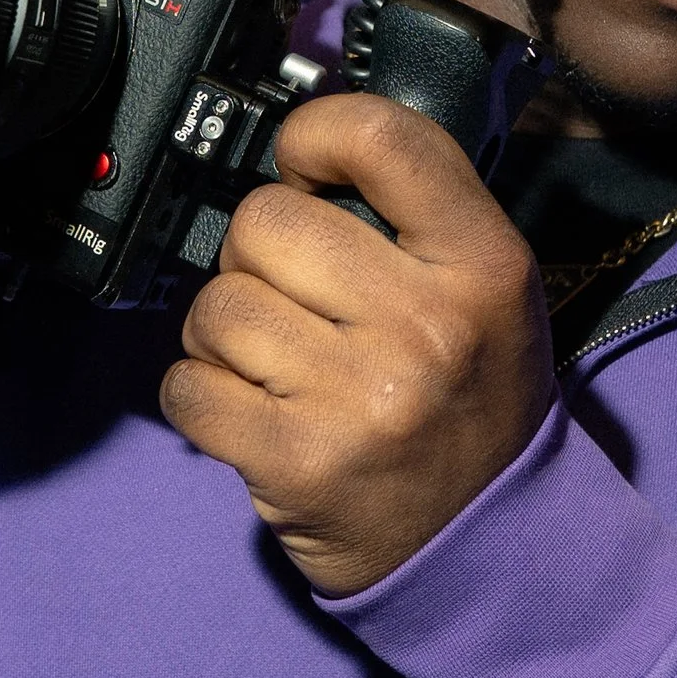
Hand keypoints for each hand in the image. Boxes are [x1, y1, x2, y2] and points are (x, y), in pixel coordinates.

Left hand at [161, 96, 555, 598]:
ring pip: (219, 304)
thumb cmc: (470, 400)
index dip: (317, 135)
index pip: (381, 139)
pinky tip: (247, 410)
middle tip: (293, 297)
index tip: (306, 169)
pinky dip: (199, 395)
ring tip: (273, 362)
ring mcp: (359, 399)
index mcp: (483, 268)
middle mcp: (427, 328)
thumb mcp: (488, 293)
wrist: (484, 541)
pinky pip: (188, 386)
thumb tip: (301, 157)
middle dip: (258, 254)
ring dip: (225, 332)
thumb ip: (413, 216)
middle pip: (268, 220)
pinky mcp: (296, 462)